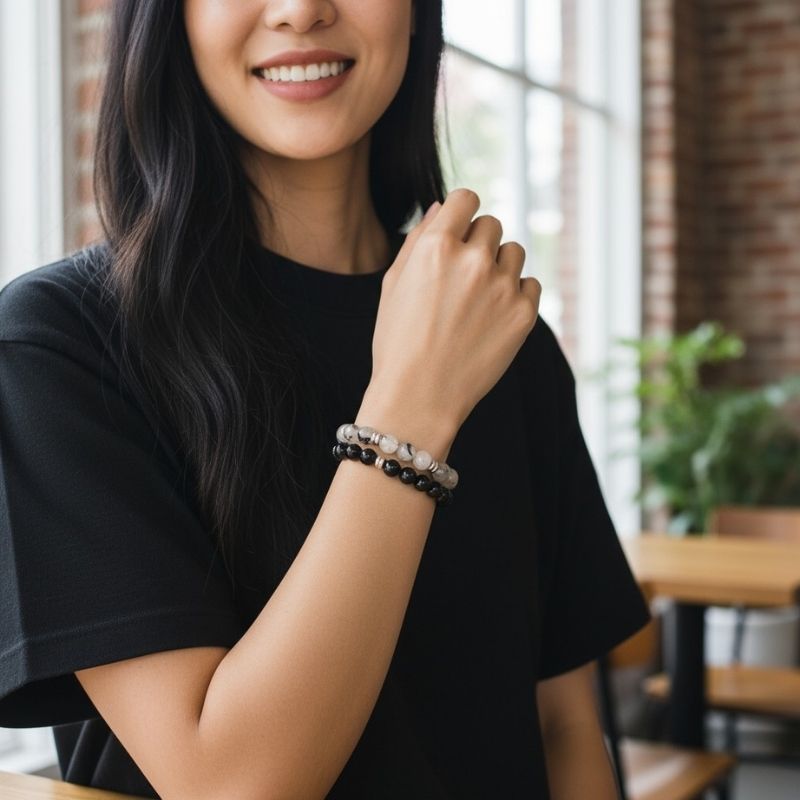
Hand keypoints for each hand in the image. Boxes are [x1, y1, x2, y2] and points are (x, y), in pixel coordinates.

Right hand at [368, 188, 540, 432]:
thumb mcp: (394, 284)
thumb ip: (419, 238)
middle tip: (461, 280)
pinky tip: (493, 318)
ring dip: (499, 267)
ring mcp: (502, 287)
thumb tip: (445, 207)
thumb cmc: (398, 342)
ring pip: (513, 253)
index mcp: (436, 246)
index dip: (462, 213)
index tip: (459, 232)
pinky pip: (531, 285)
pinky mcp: (523, 314)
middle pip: (491, 224)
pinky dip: (516, 295)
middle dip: (478, 244)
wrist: (419, 397)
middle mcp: (473, 260)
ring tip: (477, 301)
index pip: (466, 198)